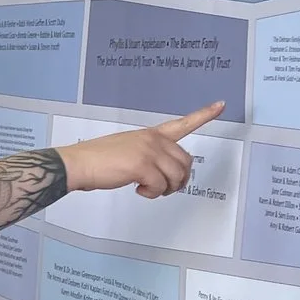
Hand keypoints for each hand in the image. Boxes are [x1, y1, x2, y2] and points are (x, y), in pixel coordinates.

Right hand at [55, 101, 225, 197]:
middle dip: (179, 180)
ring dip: (165, 189)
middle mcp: (153, 139)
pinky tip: (138, 189)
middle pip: (185, 162)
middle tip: (164, 188)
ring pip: (177, 176)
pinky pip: (161, 187)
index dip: (204, 114)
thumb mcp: (128, 150)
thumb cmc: (98, 160)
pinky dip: (151, 194)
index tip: (220, 105)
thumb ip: (149, 156)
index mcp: (151, 134)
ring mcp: (149, 151)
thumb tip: (162, 176)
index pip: (183, 122)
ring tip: (148, 189)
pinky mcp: (143, 165)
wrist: (78, 163)